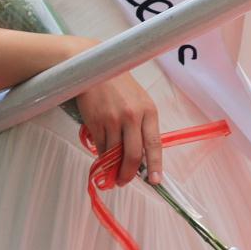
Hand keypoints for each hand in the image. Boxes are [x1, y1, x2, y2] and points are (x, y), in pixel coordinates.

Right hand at [74, 69, 163, 186]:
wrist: (94, 68)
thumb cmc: (119, 84)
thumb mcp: (139, 101)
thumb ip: (142, 125)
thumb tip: (142, 154)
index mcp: (148, 111)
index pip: (154, 144)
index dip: (155, 165)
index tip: (155, 180)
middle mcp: (132, 116)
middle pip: (133, 155)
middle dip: (129, 173)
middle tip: (124, 181)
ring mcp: (113, 120)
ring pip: (114, 154)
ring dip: (112, 168)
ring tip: (111, 173)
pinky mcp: (96, 122)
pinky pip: (100, 147)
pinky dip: (101, 156)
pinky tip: (102, 156)